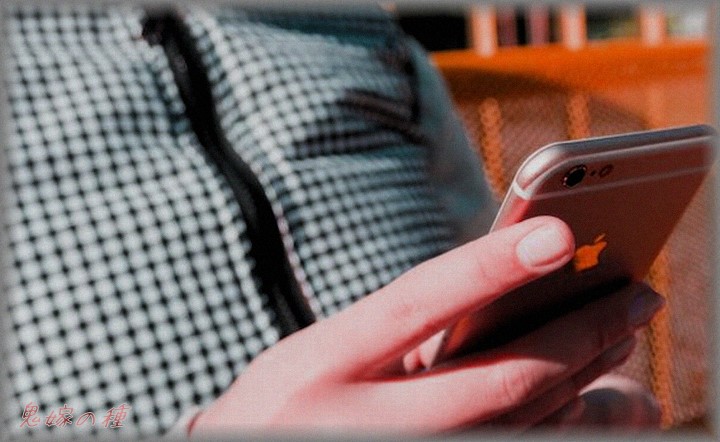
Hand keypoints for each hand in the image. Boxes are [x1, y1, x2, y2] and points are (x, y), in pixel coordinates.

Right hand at [189, 217, 663, 436]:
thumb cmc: (290, 399)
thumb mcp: (322, 352)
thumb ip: (401, 329)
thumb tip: (504, 296)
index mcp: (323, 365)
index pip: (418, 304)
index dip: (488, 268)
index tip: (559, 233)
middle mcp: (364, 423)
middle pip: (498, 379)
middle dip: (581, 335)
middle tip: (640, 294)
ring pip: (518, 423)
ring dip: (586, 374)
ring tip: (625, 329)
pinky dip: (558, 415)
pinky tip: (587, 384)